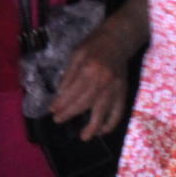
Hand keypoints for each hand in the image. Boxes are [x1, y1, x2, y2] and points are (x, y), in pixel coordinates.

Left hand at [48, 21, 131, 138]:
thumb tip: (61, 94)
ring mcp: (115, 88)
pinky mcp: (123, 92)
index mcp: (89, 70)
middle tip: (58, 120)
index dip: (61, 103)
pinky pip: (118, 112)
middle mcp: (103, 81)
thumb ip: (69, 74)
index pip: (72, 92)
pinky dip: (112, 123)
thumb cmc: (94, 44)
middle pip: (84, 104)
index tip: (52, 110)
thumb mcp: (76, 54)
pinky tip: (102, 130)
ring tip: (84, 137)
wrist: (119, 39)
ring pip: (103, 112)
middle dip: (69, 113)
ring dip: (93, 127)